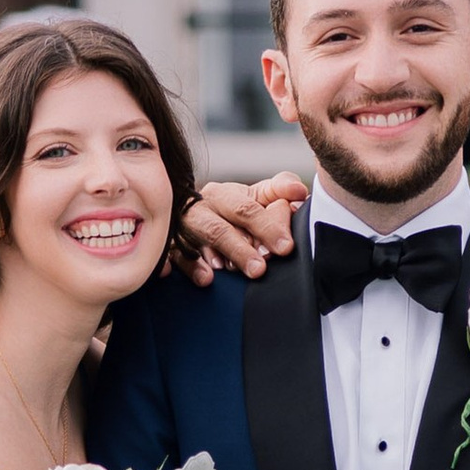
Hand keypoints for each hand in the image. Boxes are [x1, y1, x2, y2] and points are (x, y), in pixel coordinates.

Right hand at [179, 174, 307, 284]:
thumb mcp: (254, 196)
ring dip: (209, 260)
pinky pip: (171, 258)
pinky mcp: (169, 250)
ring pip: (193, 245)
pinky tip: (202, 278)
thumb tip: (300, 193)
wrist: (188, 217)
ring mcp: (182, 232)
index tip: (286, 247)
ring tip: (226, 272)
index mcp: (223, 195)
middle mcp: (200, 211)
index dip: (267, 227)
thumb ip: (279, 191)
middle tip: (259, 269)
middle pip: (219, 229)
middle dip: (240, 249)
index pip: (247, 209)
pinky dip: (185, 267)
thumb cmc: (229, 209)